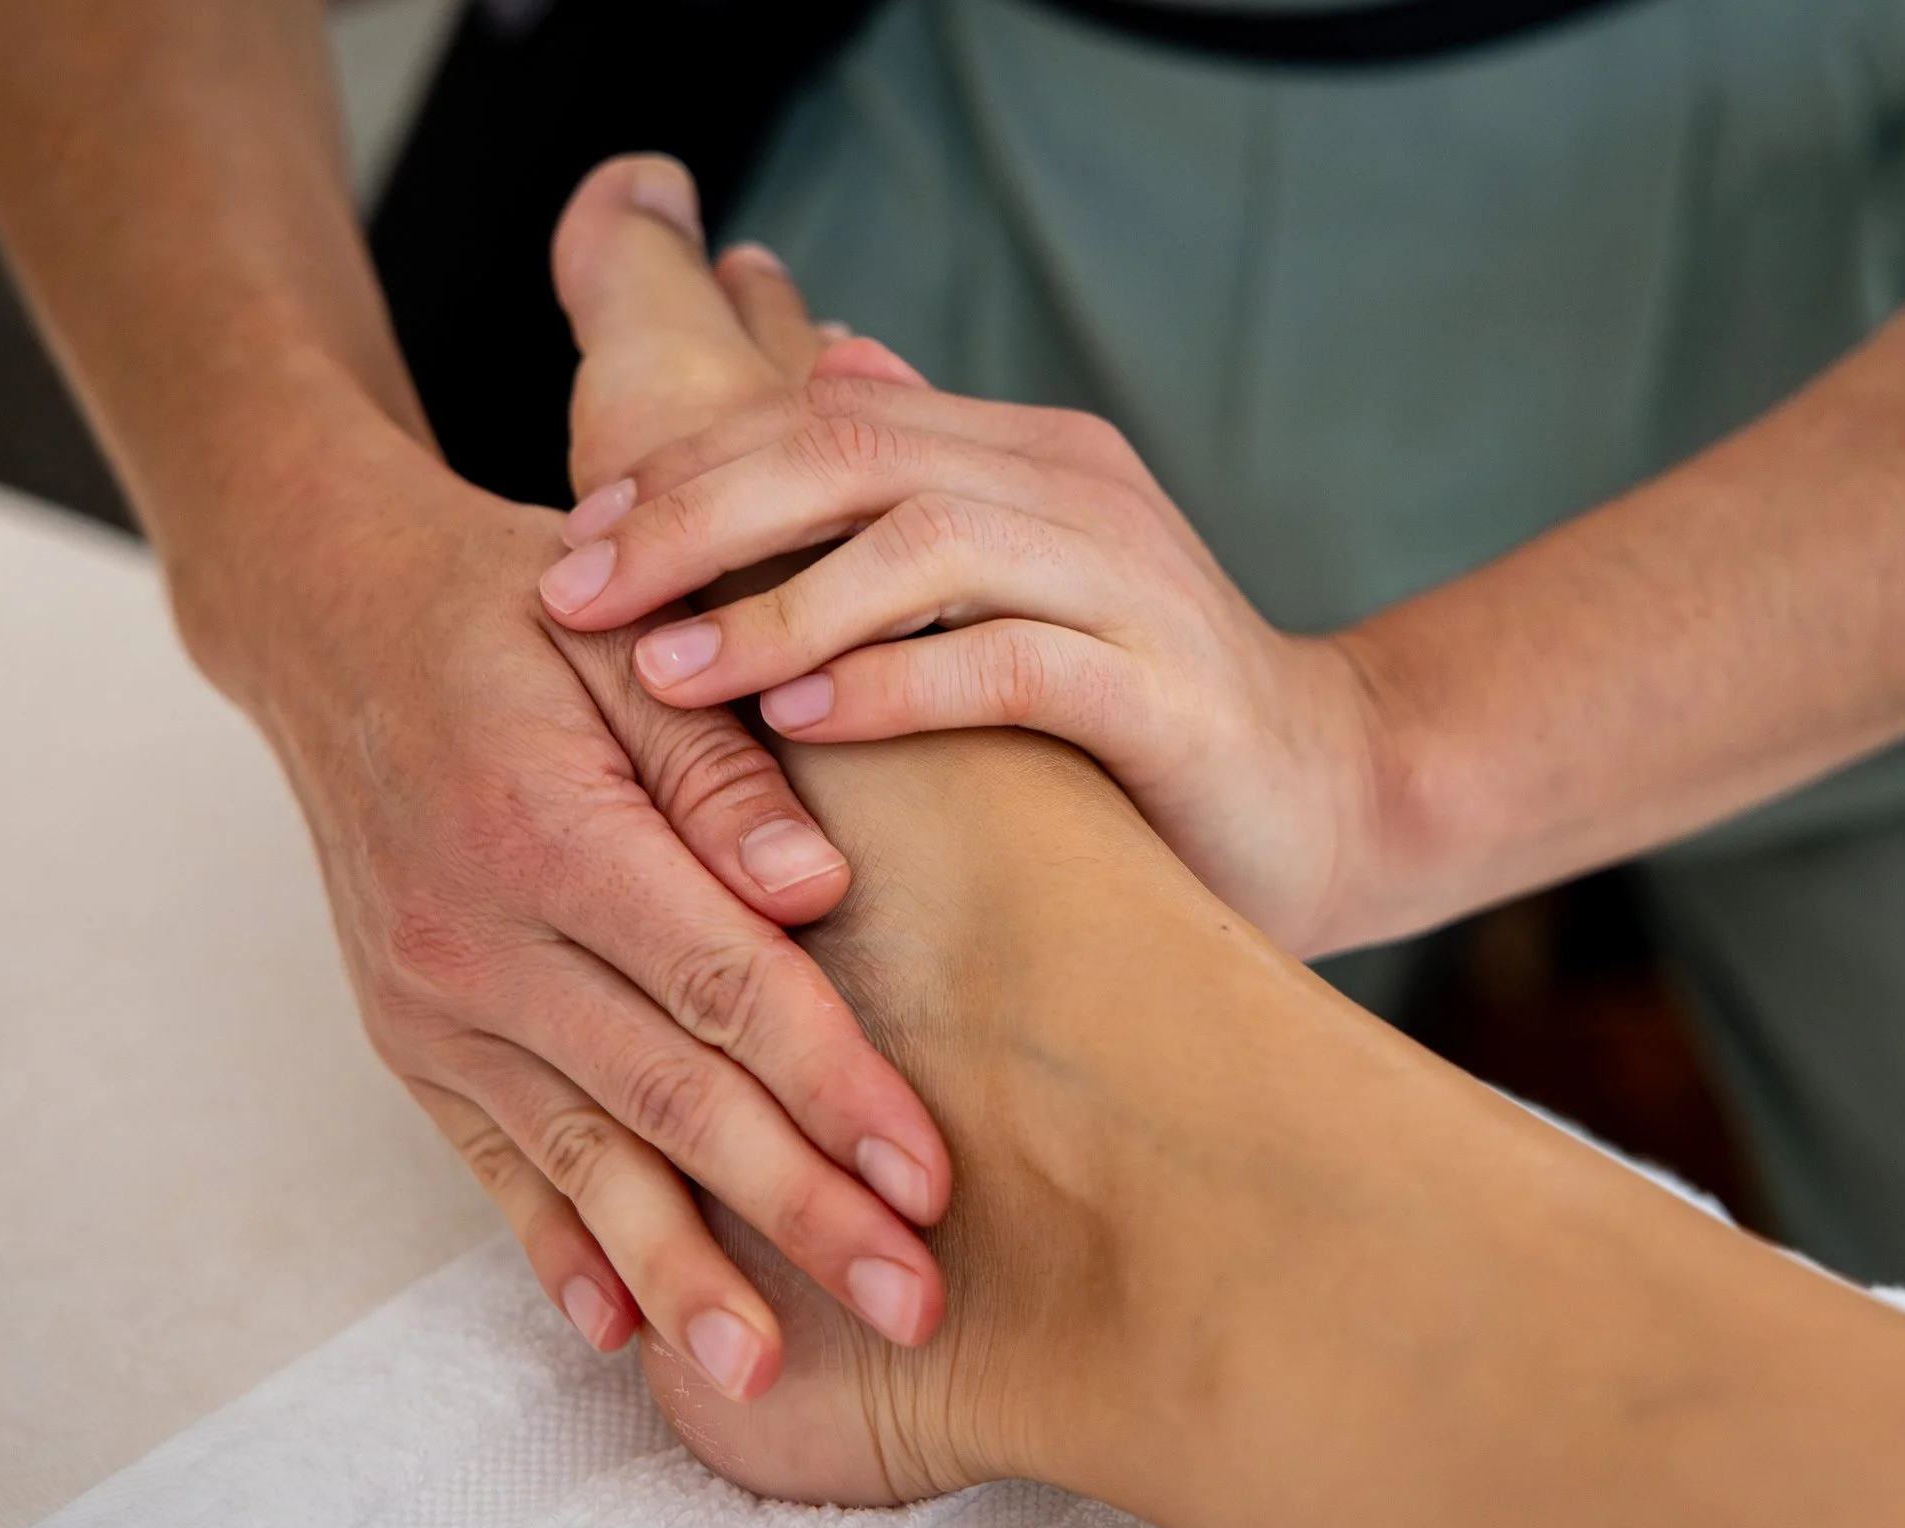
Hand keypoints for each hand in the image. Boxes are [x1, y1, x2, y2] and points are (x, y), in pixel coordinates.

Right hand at [192, 160, 949, 1400]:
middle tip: (909, 1305)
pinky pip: (488, 1160)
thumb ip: (723, 768)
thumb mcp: (629, 636)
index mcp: (553, 830)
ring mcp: (432, 999)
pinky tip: (615, 1327)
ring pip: (579, 1160)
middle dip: (797, 1215)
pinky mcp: (409, 1033)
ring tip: (764, 1372)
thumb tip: (819, 890)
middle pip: (669, 1100)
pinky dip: (554, 1244)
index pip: (724, 987)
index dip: (833, 1090)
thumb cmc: (516, 612)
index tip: (930, 1180)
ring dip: (680, 1273)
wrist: (329, 615)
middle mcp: (479, 936)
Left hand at [534, 342, 1391, 954]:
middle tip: (578, 594)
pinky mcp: (1161, 690)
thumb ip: (925, 479)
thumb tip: (824, 355)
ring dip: (778, 602)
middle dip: (696, 518)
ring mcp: (1126, 580)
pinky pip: (1011, 663)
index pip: (823, 418)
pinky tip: (803, 719)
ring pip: (925, 545)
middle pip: (850, 455)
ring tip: (669, 667)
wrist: (1331, 794)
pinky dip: (898, 684)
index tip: (573, 543)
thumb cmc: (1134, 710)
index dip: (687, 470)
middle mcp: (1073, 488)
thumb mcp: (1019, 580)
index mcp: (1024, 454)